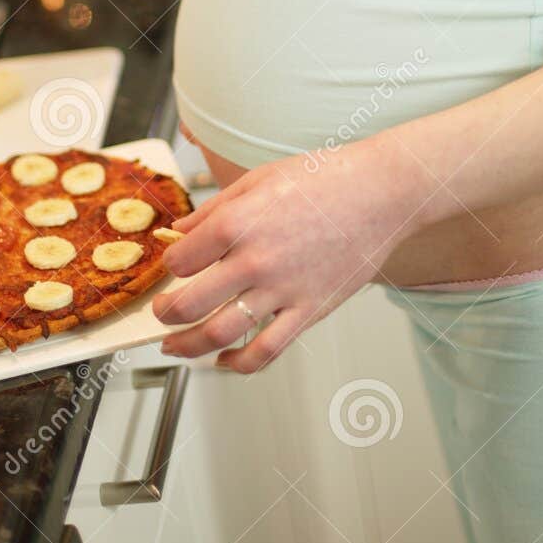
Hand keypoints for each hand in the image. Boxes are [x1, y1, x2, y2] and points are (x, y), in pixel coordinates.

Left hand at [152, 136, 423, 371]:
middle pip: (189, 304)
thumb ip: (214, 208)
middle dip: (165, 313)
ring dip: (188, 345)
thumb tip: (179, 232)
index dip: (168, 266)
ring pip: (220, 334)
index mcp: (238, 222)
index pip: (180, 259)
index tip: (171, 267)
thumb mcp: (259, 179)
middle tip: (160, 312)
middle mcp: (256, 259)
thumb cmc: (326, 178)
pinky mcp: (310, 310)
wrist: (381, 191)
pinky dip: (238, 364)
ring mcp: (284, 289)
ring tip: (174, 345)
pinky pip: (266, 350)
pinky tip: (225, 360)